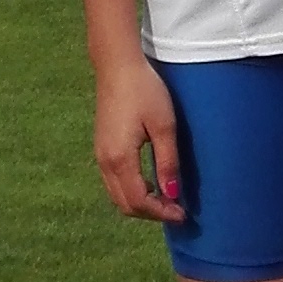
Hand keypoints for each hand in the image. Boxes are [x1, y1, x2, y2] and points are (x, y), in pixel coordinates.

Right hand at [92, 51, 182, 217]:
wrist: (117, 66)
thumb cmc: (145, 91)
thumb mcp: (164, 126)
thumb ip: (167, 162)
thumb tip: (172, 194)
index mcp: (120, 159)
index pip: (139, 201)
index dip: (161, 213)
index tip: (182, 215)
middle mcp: (105, 162)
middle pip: (125, 204)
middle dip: (151, 213)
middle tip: (176, 210)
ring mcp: (100, 155)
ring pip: (117, 195)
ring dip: (141, 203)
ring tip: (166, 199)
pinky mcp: (101, 147)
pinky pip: (113, 182)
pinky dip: (131, 191)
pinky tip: (151, 183)